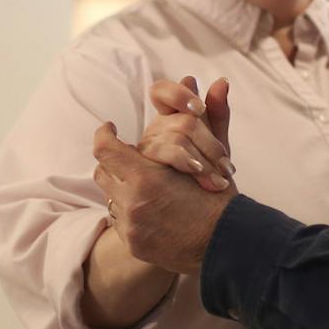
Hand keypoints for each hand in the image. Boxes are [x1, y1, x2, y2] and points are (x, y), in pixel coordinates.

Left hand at [93, 121, 230, 274]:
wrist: (226, 245)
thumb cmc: (220, 199)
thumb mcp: (213, 155)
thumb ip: (211, 117)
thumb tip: (221, 83)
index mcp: (145, 177)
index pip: (104, 149)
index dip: (104, 134)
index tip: (110, 128)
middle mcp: (132, 203)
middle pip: (102, 172)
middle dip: (114, 163)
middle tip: (131, 159)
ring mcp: (131, 227)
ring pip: (110, 198)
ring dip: (123, 188)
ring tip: (145, 186)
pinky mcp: (133, 245)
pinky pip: (120, 222)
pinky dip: (131, 212)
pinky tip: (153, 210)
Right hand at [139, 76, 232, 192]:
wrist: (200, 218)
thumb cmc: (206, 180)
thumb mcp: (216, 149)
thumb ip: (218, 116)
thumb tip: (221, 81)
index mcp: (169, 120)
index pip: (161, 92)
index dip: (177, 93)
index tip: (199, 108)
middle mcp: (154, 132)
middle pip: (181, 122)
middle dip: (209, 143)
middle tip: (227, 167)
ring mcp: (144, 150)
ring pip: (174, 139)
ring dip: (203, 159)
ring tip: (219, 180)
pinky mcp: (140, 168)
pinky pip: (163, 154)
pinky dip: (187, 161)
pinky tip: (200, 173)